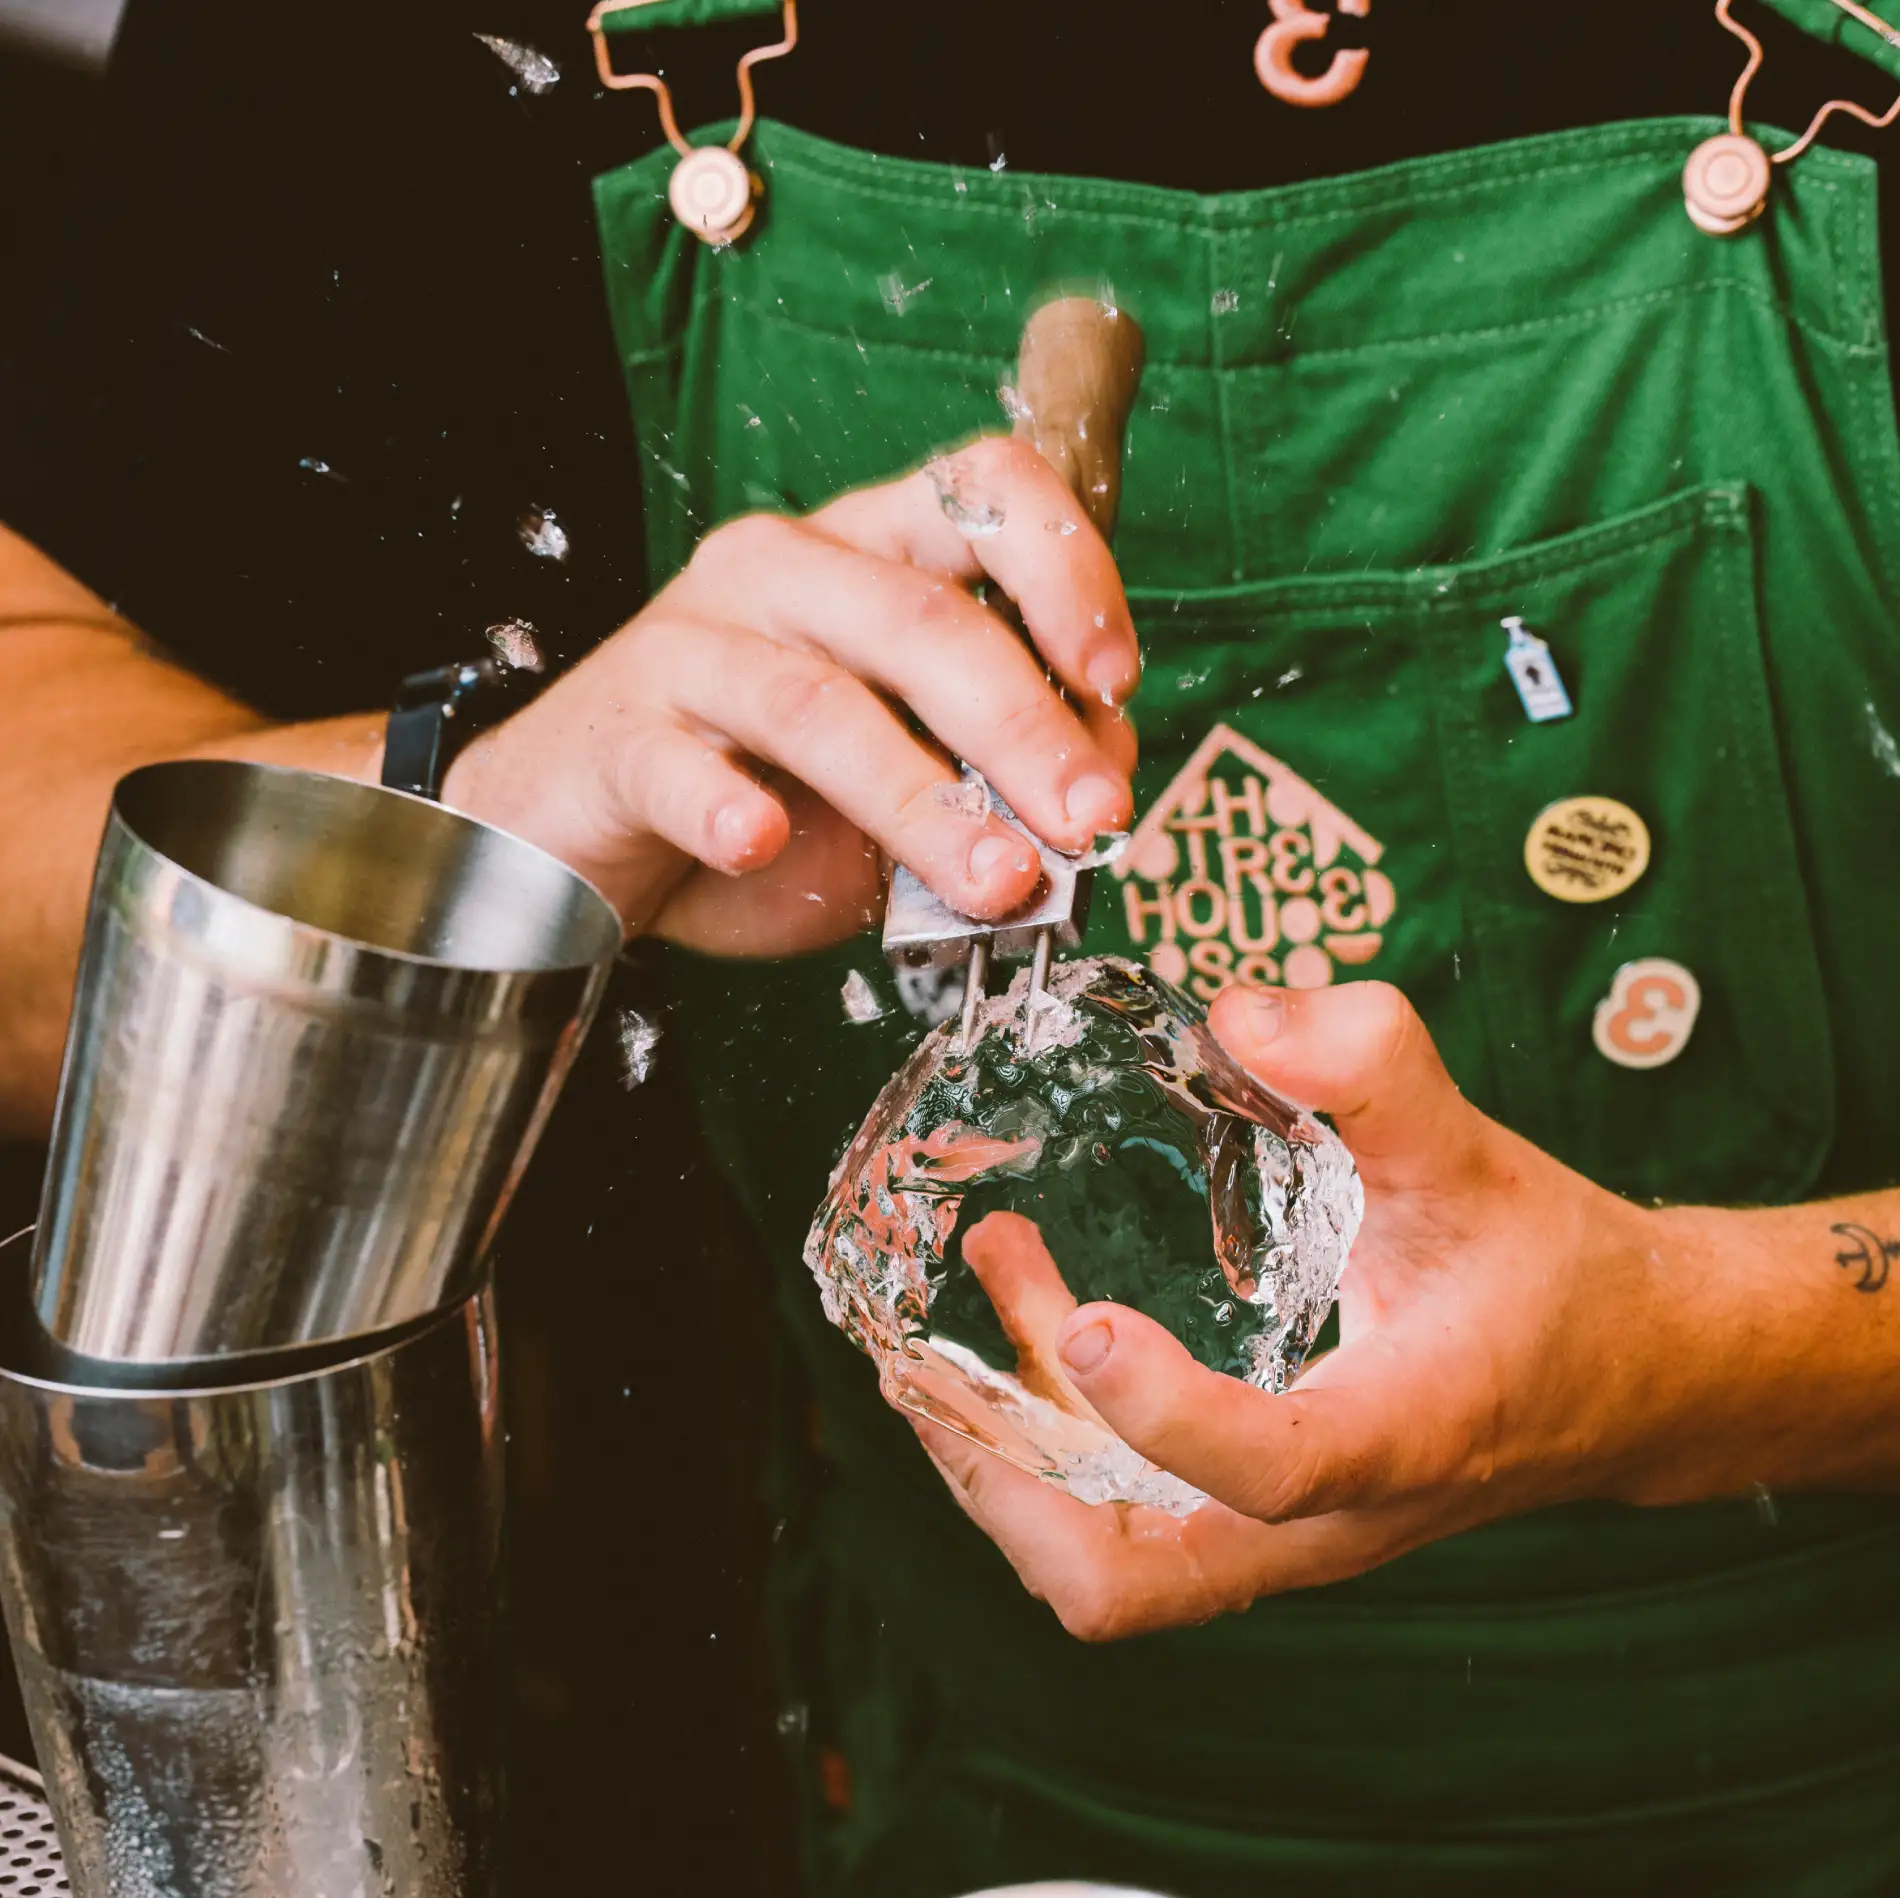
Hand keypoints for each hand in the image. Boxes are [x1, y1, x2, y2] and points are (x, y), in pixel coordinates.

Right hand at [442, 439, 1137, 946]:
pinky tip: (762, 847)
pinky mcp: (617, 735)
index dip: (1064, 568)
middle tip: (1088, 821)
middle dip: (1024, 725)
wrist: (579, 839)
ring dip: (921, 801)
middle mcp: (779, 573)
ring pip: (819, 705)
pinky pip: (679, 767)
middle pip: (919, 619)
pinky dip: (726, 810)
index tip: (1116, 676)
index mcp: (864, 555)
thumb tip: (1102, 776)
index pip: (980, 494)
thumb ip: (993, 763)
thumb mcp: (900, 776)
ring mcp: (689, 647)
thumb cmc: (757, 797)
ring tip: (996, 880)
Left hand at [914, 981, 1877, 1640]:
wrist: (1635, 1374)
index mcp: (1400, 1435)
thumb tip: (1237, 1016)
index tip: (1087, 1317)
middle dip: (1000, 1488)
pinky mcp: (1256, 1510)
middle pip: (1134, 1583)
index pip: (1271, 1470)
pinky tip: (1024, 1307)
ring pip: (1104, 1558)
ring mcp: (1283, 1533)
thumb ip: (1375, 1068)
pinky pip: (1122, 1511)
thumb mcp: (1481, 1153)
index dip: (1164, 1412)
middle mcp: (1327, 1520)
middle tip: (916, 1376)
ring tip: (933, 1328)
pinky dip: (1045, 1434)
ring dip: (1000, 1454)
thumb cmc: (1555, 1271)